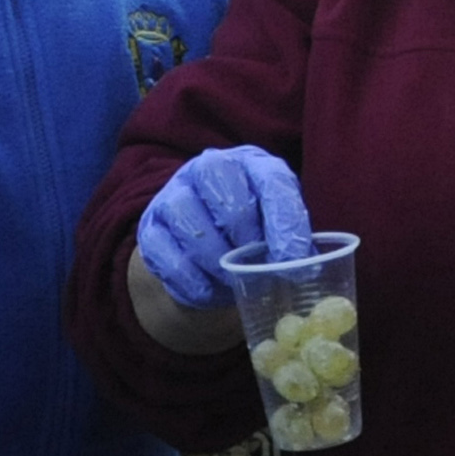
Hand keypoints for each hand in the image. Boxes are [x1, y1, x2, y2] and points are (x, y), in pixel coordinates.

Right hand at [136, 146, 313, 310]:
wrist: (203, 241)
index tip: (293, 261)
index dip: (286, 224)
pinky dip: (193, 283)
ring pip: (194, 229)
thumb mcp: (277, 226)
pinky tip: (209, 291)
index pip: (273, 183)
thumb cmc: (253, 230)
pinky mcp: (149, 227)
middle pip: (229, 202)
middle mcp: (210, 168)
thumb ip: (291, 241)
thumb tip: (305, 268)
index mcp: (253, 164)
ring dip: (219, 264)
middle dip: (247, 243)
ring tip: (233, 281)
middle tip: (257, 268)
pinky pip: (169, 259)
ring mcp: (174, 194)